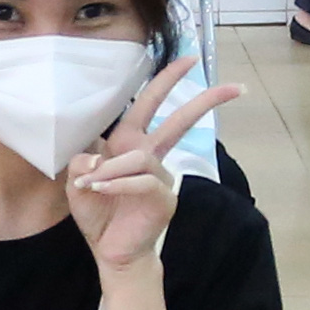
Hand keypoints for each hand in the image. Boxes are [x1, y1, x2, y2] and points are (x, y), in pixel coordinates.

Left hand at [66, 57, 237, 272]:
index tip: (189, 59)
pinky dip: (118, 184)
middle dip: (203, 101)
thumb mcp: (77, 182)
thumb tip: (98, 158)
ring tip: (93, 186)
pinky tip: (102, 191)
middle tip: (232, 86)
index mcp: (129, 143)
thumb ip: (81, 161)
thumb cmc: (97, 213)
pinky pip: (142, 181)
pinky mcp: (163, 198)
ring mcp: (161, 177)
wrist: (111, 249)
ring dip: (113, 169)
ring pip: (141, 156)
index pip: (149, 104)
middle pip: (178, 121)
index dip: (166, 80)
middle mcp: (149, 156)